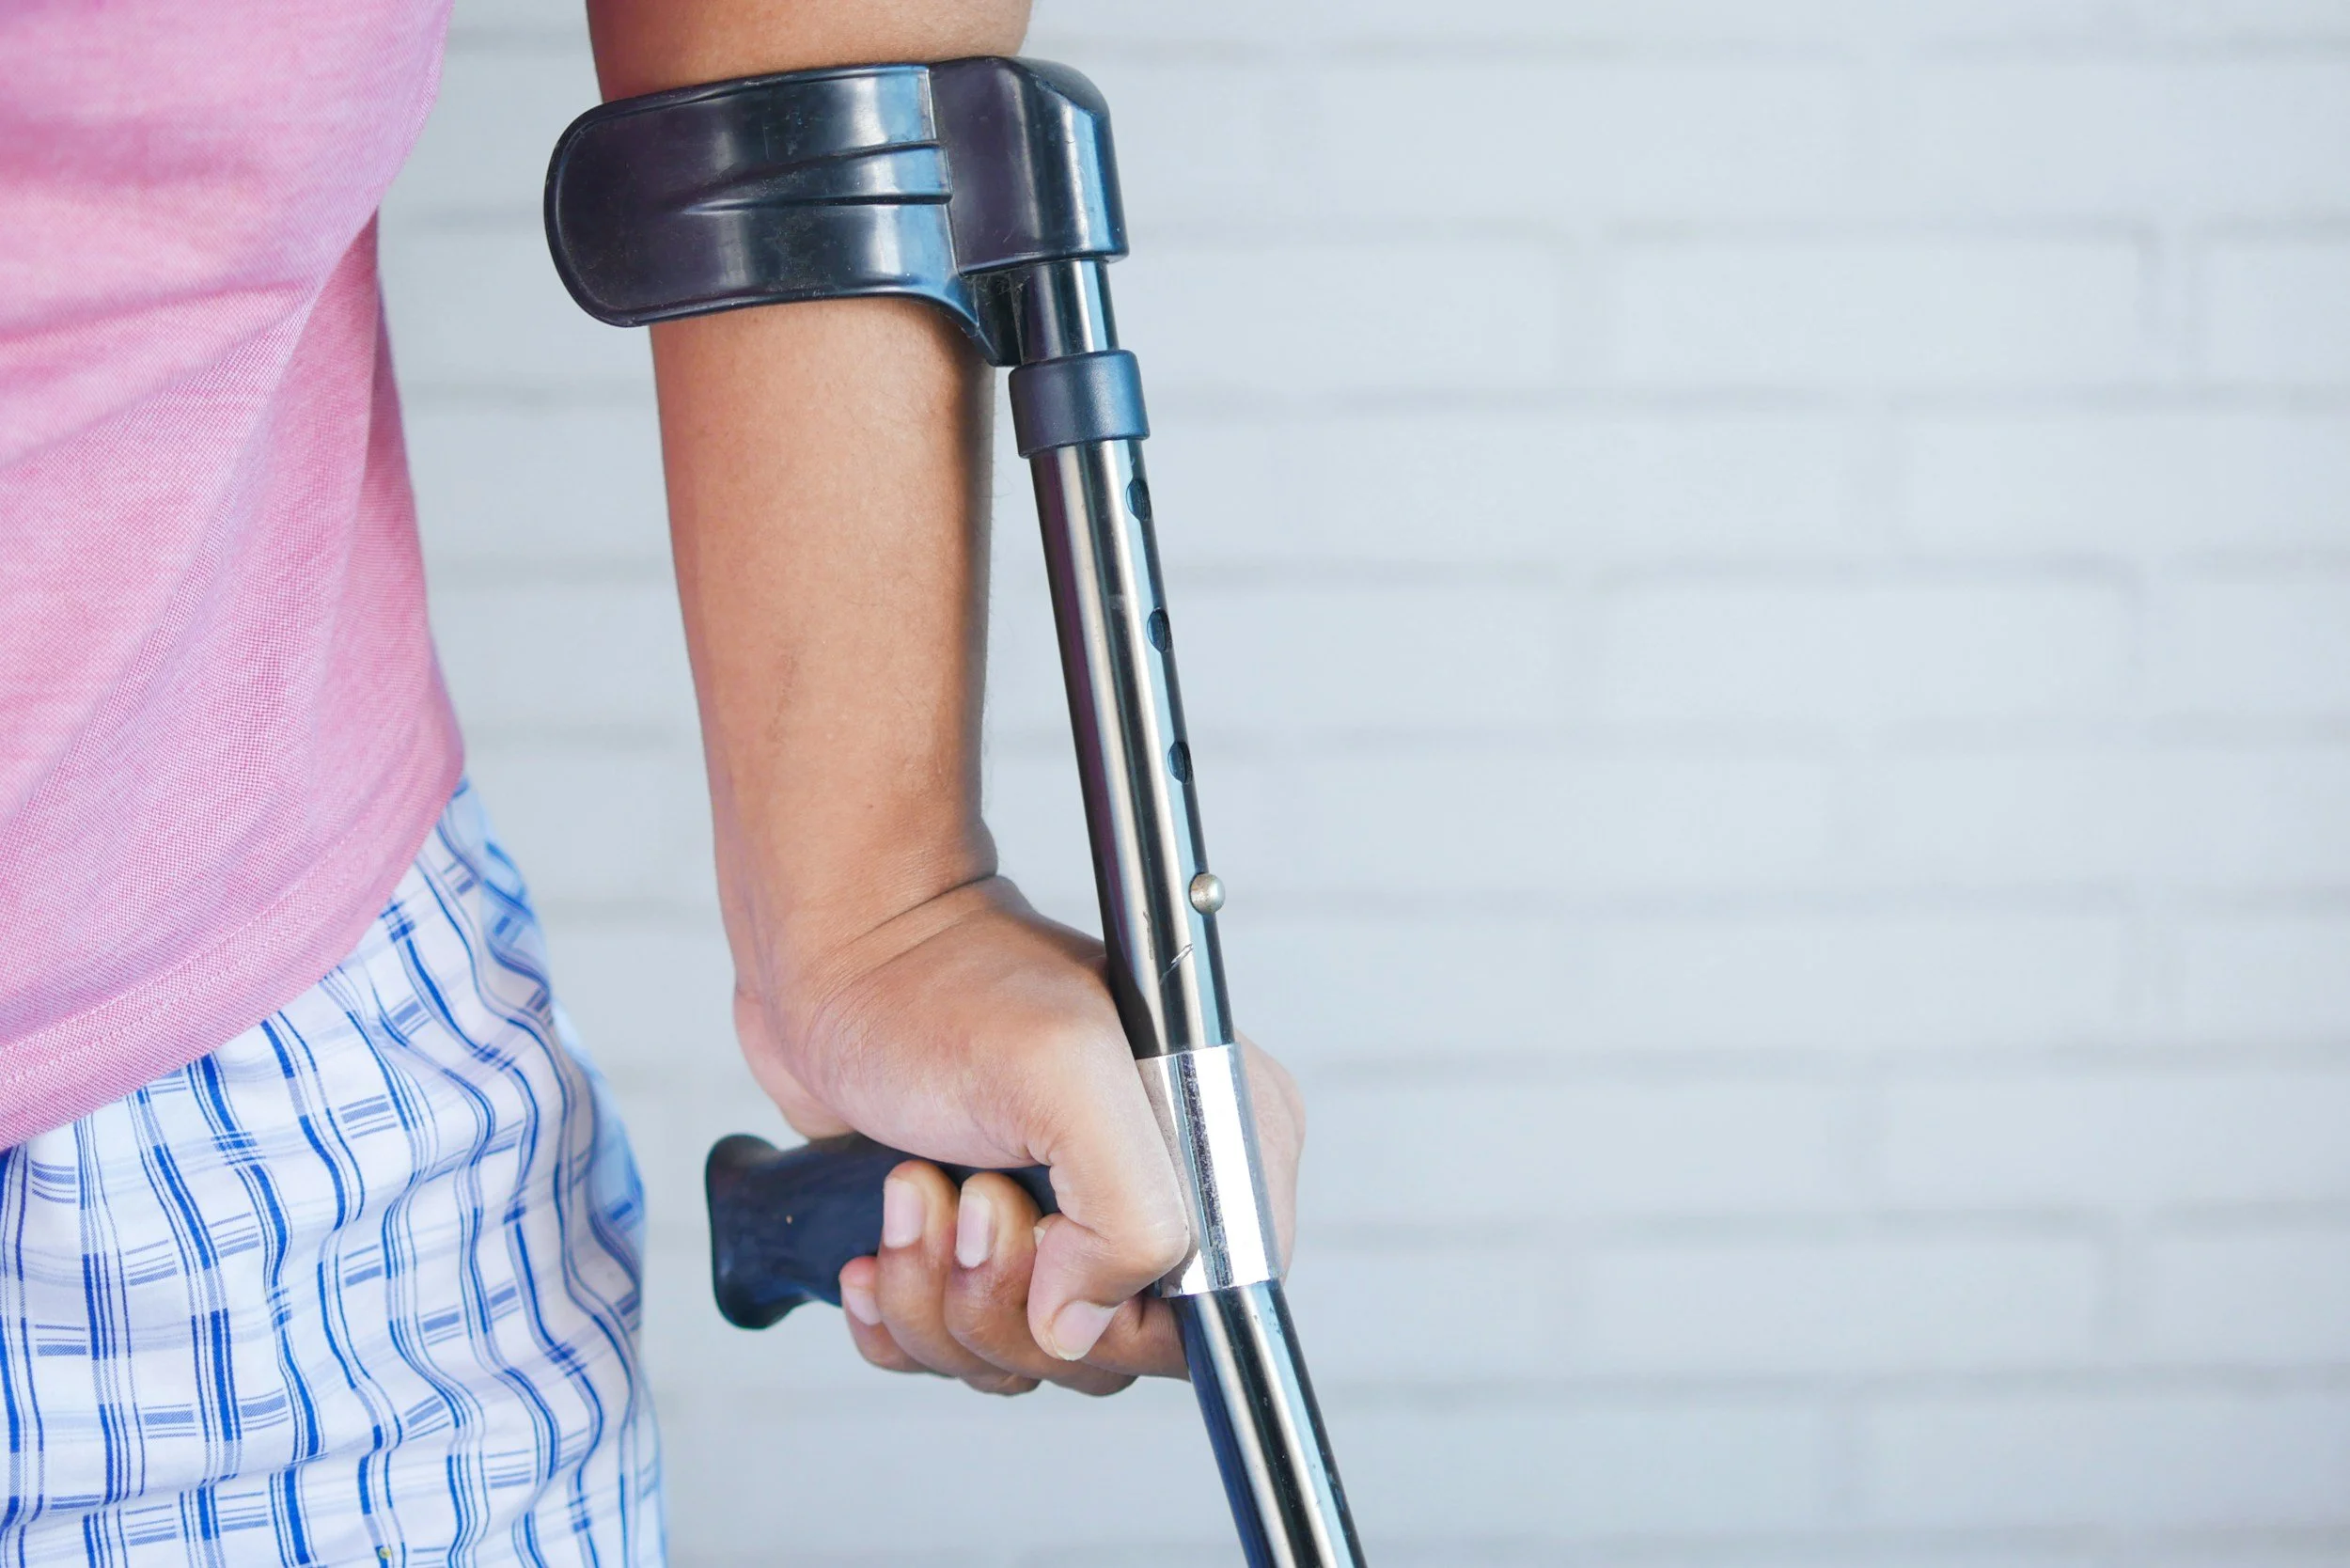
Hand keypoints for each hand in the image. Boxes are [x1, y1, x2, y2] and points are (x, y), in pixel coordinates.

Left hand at [733, 875, 1302, 1393]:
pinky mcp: (991, 1247)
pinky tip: (879, 1240)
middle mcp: (1161, 1194)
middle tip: (966, 1194)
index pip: (1209, 1314)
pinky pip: (957, 1353)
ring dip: (937, 1298)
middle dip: (1003, 1299)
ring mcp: (1072, 1225)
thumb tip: (1080, 1329)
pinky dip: (899, 1317)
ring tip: (913, 1189)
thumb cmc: (945, 988)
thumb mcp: (1061, 1073)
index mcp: (1222, 1148)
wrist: (838, 956)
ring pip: (1024, 1358)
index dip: (1111, 1311)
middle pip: (1106, 1352)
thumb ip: (1126, 1212)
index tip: (1035, 1231)